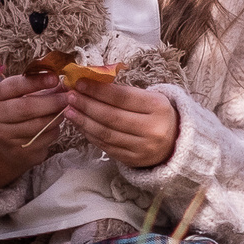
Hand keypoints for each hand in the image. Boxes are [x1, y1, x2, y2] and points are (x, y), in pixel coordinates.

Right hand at [0, 70, 67, 191]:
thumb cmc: (15, 111)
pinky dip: (54, 130)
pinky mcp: (17, 151)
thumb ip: (36, 87)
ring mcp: (5, 136)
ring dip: (55, 116)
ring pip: (37, 125)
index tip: (55, 78)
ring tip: (65, 110)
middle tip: (68, 97)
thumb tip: (62, 83)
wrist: (5, 144)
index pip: (15, 86)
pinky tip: (56, 124)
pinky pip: (42, 138)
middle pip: (26, 108)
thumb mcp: (18, 96)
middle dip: (51, 101)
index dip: (36, 81)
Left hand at [61, 75, 179, 170]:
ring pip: (106, 133)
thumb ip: (122, 91)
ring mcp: (142, 148)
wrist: (175, 142)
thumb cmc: (156, 114)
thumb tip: (89, 82)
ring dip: (83, 121)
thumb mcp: (149, 98)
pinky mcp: (133, 160)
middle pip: (111, 116)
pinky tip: (80, 125)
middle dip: (86, 105)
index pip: (122, 97)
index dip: (98, 90)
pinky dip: (90, 135)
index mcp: (157, 107)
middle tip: (69, 96)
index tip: (79, 83)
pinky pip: (106, 146)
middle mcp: (152, 129)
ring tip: (69, 111)